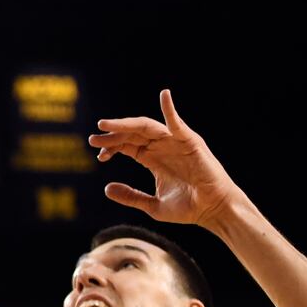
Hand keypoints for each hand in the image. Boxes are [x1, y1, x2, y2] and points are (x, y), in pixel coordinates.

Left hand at [89, 90, 243, 228]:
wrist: (213, 211)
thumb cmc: (188, 208)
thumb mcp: (152, 205)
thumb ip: (130, 196)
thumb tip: (106, 188)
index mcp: (152, 158)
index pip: (126, 145)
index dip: (111, 147)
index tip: (99, 155)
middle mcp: (161, 147)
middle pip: (131, 134)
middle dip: (112, 135)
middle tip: (93, 139)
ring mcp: (174, 142)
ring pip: (145, 127)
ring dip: (125, 124)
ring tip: (105, 125)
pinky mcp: (189, 142)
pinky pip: (178, 123)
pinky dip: (171, 108)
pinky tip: (165, 95)